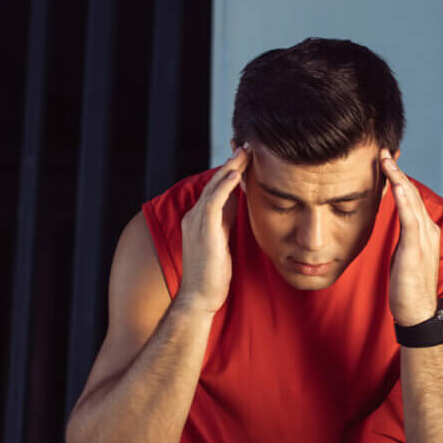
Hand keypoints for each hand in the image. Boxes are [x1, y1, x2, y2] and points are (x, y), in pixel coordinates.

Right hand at [178, 143, 250, 313]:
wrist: (200, 298)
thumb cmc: (214, 275)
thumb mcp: (222, 241)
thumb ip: (227, 221)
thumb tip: (239, 204)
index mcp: (201, 219)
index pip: (217, 188)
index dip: (231, 171)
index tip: (246, 157)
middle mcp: (195, 216)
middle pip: (216, 182)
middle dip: (232, 163)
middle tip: (247, 145)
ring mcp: (196, 222)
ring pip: (215, 187)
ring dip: (231, 168)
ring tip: (245, 152)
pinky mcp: (203, 230)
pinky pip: (214, 201)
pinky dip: (225, 185)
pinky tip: (237, 173)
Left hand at [380, 148, 440, 326]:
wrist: (417, 312)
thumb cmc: (407, 287)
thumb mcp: (402, 256)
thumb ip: (402, 238)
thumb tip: (391, 228)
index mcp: (423, 231)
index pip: (408, 198)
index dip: (397, 178)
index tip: (384, 161)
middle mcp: (427, 230)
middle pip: (410, 193)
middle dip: (396, 171)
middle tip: (383, 150)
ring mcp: (423, 238)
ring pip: (410, 200)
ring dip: (398, 177)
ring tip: (386, 159)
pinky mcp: (416, 248)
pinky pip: (409, 218)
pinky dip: (403, 199)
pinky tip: (396, 184)